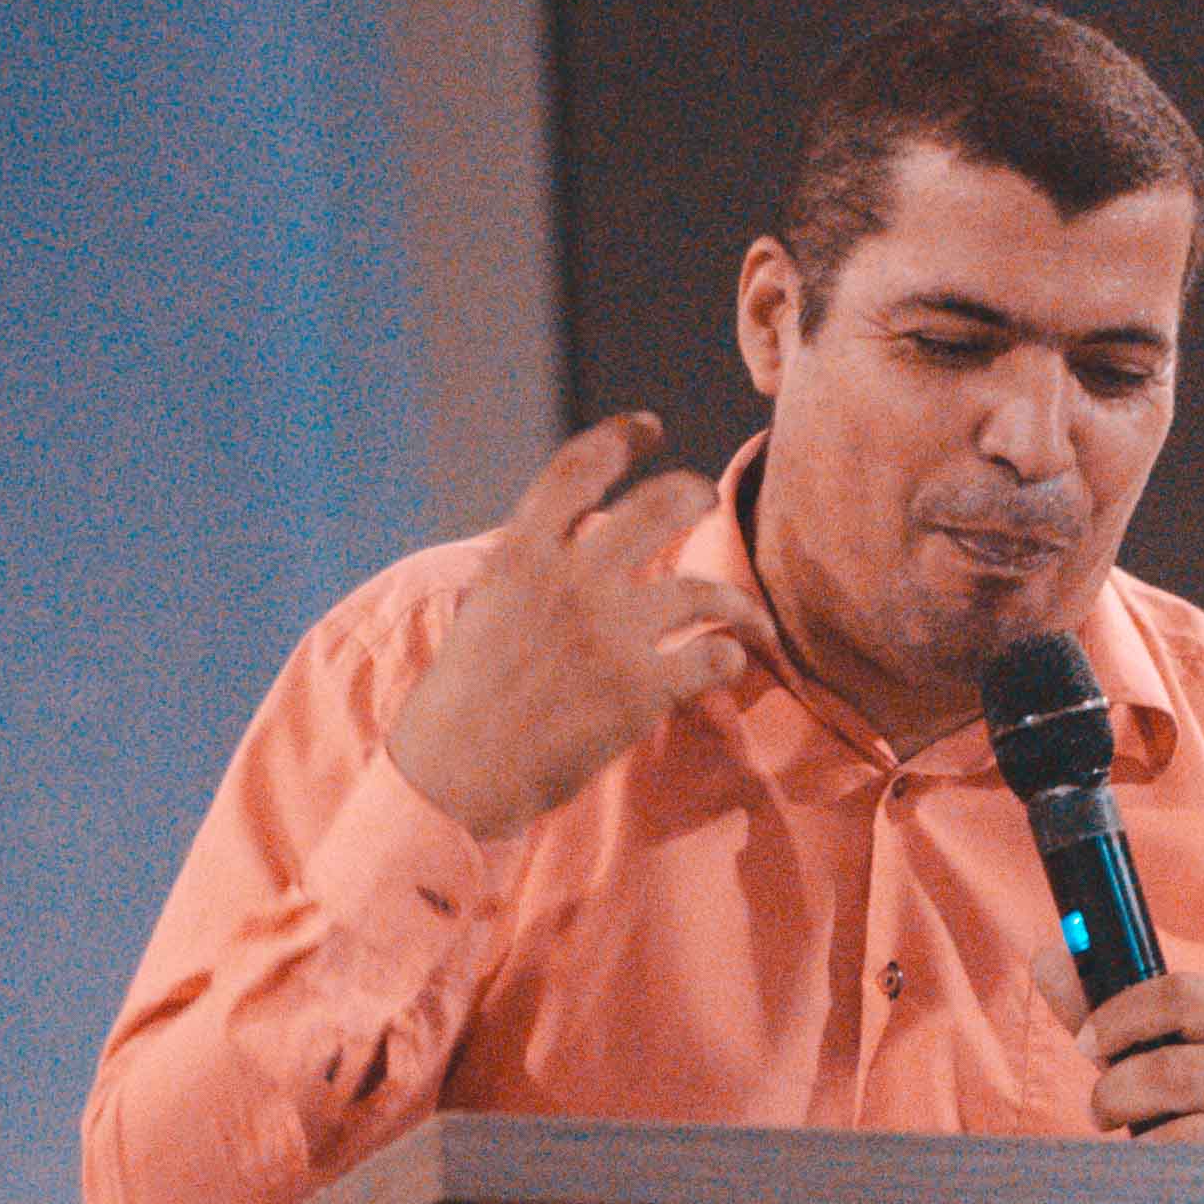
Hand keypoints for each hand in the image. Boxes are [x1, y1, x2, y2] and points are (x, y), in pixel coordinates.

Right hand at [387, 414, 781, 839]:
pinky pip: (713, 657)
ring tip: (748, 618)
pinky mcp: (640, 691)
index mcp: (523, 554)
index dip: (622, 437)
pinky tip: (727, 664)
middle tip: (707, 501)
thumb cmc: (462, 697)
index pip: (581, 465)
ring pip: (704, 589)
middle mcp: (572, 581)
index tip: (649, 427)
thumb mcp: (485, 605)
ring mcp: (610, 634)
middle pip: (662, 504)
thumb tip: (573, 532)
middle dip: (696, 494)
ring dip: (738, 603)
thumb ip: (531, 563)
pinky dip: (729, 658)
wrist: (455, 776)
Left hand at [1034, 944, 1203, 1145]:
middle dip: (1118, 1086)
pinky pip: (1193, 1150)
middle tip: (1098, 1111)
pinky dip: (1156, 1160)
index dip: (1120, 1015)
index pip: (1183, 993)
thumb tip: (1048, 957)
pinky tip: (1157, 1178)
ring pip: (1181, 1100)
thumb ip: (1106, 1020)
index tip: (1085, 1041)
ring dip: (1133, 1124)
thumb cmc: (1193, 1132)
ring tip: (1128, 1146)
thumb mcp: (1151, 1070)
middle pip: (1174, 1058)